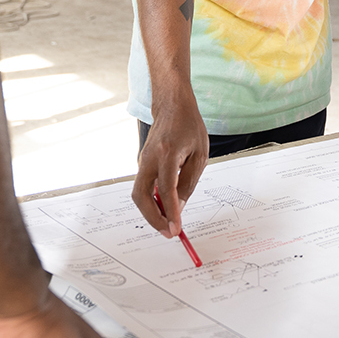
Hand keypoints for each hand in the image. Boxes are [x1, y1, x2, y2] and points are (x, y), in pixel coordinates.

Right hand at [131, 98, 208, 236]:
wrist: (171, 105)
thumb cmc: (188, 126)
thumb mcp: (199, 154)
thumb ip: (189, 182)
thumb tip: (180, 207)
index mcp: (167, 153)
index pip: (165, 189)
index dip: (170, 212)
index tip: (176, 228)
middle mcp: (150, 158)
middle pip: (141, 196)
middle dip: (153, 219)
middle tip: (168, 232)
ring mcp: (142, 160)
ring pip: (139, 194)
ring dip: (151, 212)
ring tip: (168, 223)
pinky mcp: (142, 163)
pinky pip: (143, 187)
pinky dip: (151, 201)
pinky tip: (165, 207)